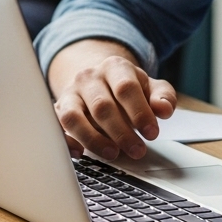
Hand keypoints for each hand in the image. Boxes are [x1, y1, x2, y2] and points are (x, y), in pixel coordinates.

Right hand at [53, 54, 177, 160]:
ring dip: (93, 139)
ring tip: (112, 154)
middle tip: (138, 151)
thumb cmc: (127, 88)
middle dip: (121, 132)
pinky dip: (66, 141)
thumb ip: (163, 96)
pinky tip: (80, 153)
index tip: (152, 134)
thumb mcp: (150, 87)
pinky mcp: (58, 110)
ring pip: (74, 117)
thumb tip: (164, 109)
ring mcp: (71, 93)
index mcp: (114, 67)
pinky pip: (57, 127)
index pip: (125, 88)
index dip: (139, 112)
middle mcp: (89, 77)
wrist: (98, 80)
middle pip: (102, 106)